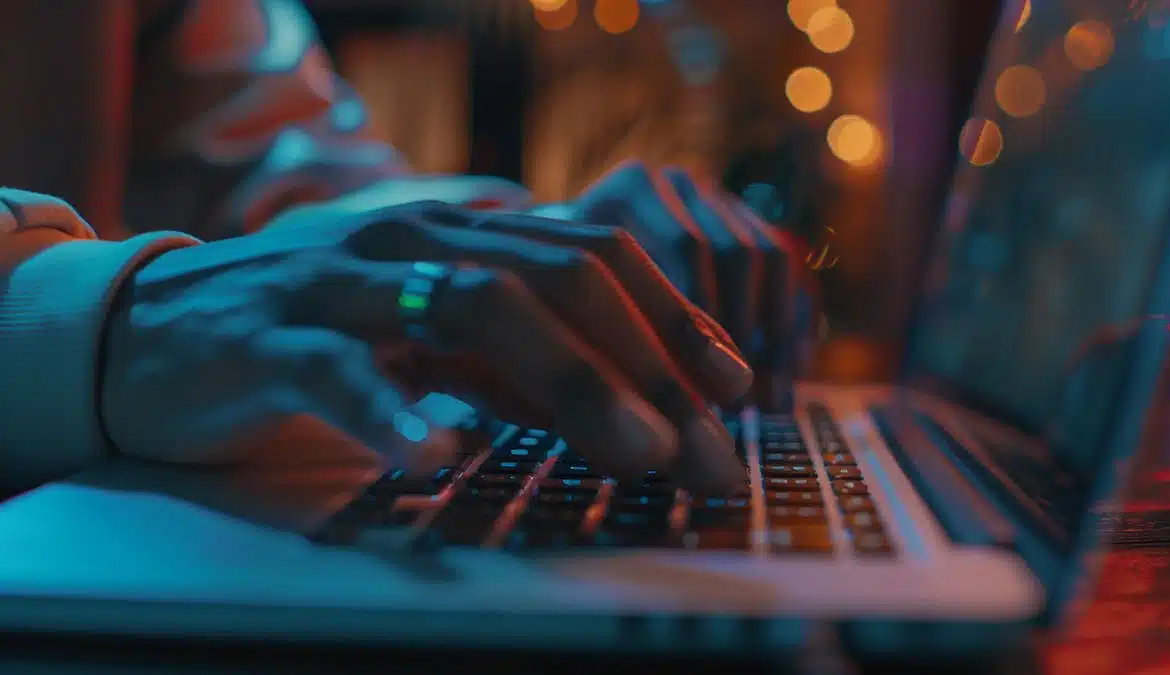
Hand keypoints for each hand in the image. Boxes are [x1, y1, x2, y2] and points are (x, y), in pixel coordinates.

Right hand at [101, 200, 752, 493]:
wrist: (160, 329)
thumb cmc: (322, 336)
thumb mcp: (438, 340)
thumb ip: (522, 362)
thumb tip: (633, 407)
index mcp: (459, 230)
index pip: (591, 254)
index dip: (671, 315)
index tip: (734, 385)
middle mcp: (411, 238)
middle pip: (554, 279)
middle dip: (646, 364)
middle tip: (703, 448)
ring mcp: (339, 283)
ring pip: (472, 305)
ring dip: (569, 379)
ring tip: (631, 451)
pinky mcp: (267, 340)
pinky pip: (340, 372)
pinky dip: (398, 414)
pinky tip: (445, 457)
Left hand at [534, 161, 816, 409]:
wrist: (568, 253)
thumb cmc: (556, 294)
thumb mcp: (561, 306)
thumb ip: (598, 336)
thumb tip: (656, 406)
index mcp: (628, 192)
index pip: (688, 250)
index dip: (705, 322)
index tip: (707, 387)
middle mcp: (675, 185)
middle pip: (735, 252)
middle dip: (744, 334)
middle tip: (742, 402)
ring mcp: (715, 198)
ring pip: (767, 256)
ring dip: (774, 334)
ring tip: (769, 400)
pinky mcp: (748, 222)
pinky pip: (787, 266)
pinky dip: (794, 319)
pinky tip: (792, 370)